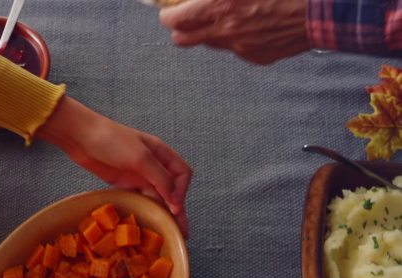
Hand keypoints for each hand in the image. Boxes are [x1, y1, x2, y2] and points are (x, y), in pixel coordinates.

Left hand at [37, 96, 191, 237]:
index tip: (174, 205)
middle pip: (172, 188)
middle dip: (178, 208)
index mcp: (161, 153)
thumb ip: (160, 177)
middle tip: (181, 232)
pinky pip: (141, 199)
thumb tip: (175, 199)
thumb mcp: (140, 157)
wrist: (81, 138)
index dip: (181, 190)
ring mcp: (139, 175)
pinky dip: (147, 209)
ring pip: (157, 196)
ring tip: (169, 233)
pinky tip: (149, 222)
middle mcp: (153, 165)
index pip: (182, 173)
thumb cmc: (112, 140)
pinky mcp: (125, 183)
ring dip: (163, 213)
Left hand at [159, 0, 309, 63]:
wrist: (323, 8)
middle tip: (187, 17)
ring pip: (210, 44)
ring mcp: (240, 48)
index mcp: (219, 5)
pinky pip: (236, 49)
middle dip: (180, 28)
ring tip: (227, 15)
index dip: (167, 15)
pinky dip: (237, 38)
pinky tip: (254, 23)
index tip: (169, 10)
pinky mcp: (257, 57)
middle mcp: (225, 31)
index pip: (174, 20)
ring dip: (210, 32)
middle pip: (182, 40)